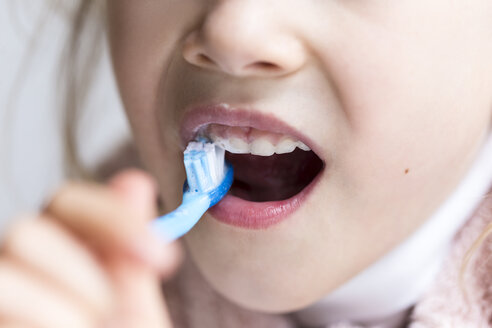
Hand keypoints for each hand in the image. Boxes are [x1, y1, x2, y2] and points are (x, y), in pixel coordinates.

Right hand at [0, 169, 180, 327]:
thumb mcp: (132, 314)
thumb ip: (127, 255)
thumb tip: (134, 180)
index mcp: (65, 260)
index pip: (68, 204)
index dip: (114, 218)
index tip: (162, 257)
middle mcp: (23, 276)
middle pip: (25, 230)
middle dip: (82, 272)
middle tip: (110, 316)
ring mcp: (2, 299)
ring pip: (6, 260)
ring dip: (62, 306)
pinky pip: (1, 291)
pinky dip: (39, 316)